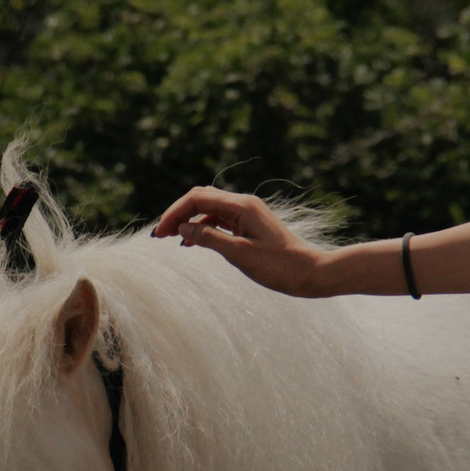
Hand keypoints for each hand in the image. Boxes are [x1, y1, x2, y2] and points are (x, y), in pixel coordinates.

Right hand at [150, 187, 329, 297]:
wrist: (309, 272)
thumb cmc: (277, 266)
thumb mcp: (239, 254)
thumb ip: (209, 237)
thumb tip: (183, 227)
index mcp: (241, 206)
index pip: (197, 198)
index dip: (175, 213)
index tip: (160, 233)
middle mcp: (244, 203)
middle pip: (201, 198)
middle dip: (179, 212)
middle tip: (161, 234)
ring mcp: (248, 212)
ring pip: (210, 207)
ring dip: (190, 219)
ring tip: (173, 238)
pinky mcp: (250, 223)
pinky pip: (220, 218)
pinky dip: (203, 226)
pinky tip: (193, 241)